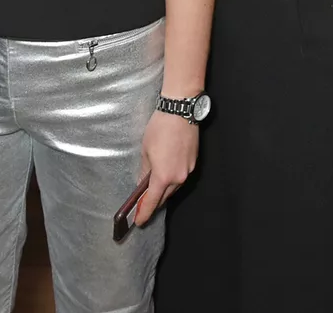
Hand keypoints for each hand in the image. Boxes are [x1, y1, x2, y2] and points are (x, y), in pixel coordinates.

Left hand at [135, 109, 197, 225]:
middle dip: (153, 203)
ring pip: (174, 188)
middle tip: (142, 206)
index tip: (139, 222)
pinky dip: (172, 179)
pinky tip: (165, 172)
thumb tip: (143, 183)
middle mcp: (178, 178)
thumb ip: (145, 171)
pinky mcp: (194, 162)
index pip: (152, 202)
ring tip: (152, 188)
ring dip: (163, 190)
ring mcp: (188, 171)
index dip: (144, 213)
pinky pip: (181, 177)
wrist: (181, 111)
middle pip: (164, 197)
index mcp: (163, 176)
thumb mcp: (145, 150)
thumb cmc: (160, 128)